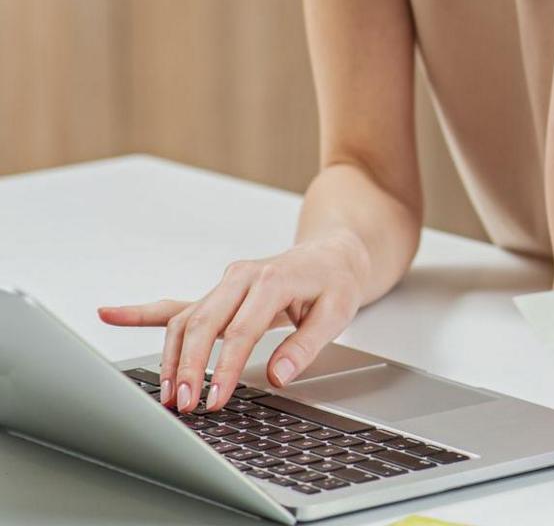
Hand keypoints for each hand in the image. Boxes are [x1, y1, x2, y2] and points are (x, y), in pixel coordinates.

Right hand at [97, 232, 370, 413]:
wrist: (333, 254)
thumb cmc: (335, 282)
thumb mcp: (338, 312)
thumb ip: (307, 344)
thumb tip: (280, 375)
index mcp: (272, 280)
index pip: (241, 330)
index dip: (226, 368)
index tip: (216, 399)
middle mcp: (242, 278)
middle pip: (203, 324)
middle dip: (189, 367)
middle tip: (183, 404)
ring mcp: (225, 284)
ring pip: (185, 320)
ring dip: (172, 358)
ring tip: (168, 394)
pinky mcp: (216, 293)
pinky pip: (175, 304)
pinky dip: (142, 312)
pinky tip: (111, 313)